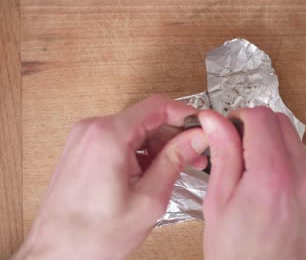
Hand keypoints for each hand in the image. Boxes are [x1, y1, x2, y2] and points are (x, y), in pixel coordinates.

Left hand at [13, 95, 208, 259]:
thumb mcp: (149, 199)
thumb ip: (176, 160)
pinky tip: (154, 172)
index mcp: (108, 136)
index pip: (158, 106)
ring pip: (136, 130)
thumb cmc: (94, 235)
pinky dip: (141, 152)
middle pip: (147, 118)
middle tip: (196, 154)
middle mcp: (93, 130)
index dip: (186, 115)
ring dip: (159, 146)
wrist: (57, 253)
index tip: (202, 128)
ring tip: (177, 169)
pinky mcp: (84, 150)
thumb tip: (198, 137)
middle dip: (175, 135)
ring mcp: (85, 139)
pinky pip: (121, 140)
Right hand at [199, 107, 305, 259]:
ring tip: (248, 166)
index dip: (239, 117)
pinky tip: (264, 179)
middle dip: (255, 125)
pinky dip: (282, 156)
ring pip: (292, 138)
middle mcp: (302, 176)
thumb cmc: (236, 253)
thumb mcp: (218, 201)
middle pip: (281, 122)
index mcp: (273, 176)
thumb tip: (213, 120)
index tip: (226, 130)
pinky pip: (301, 158)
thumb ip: (222, 153)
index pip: (262, 117)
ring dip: (269, 140)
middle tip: (234, 146)